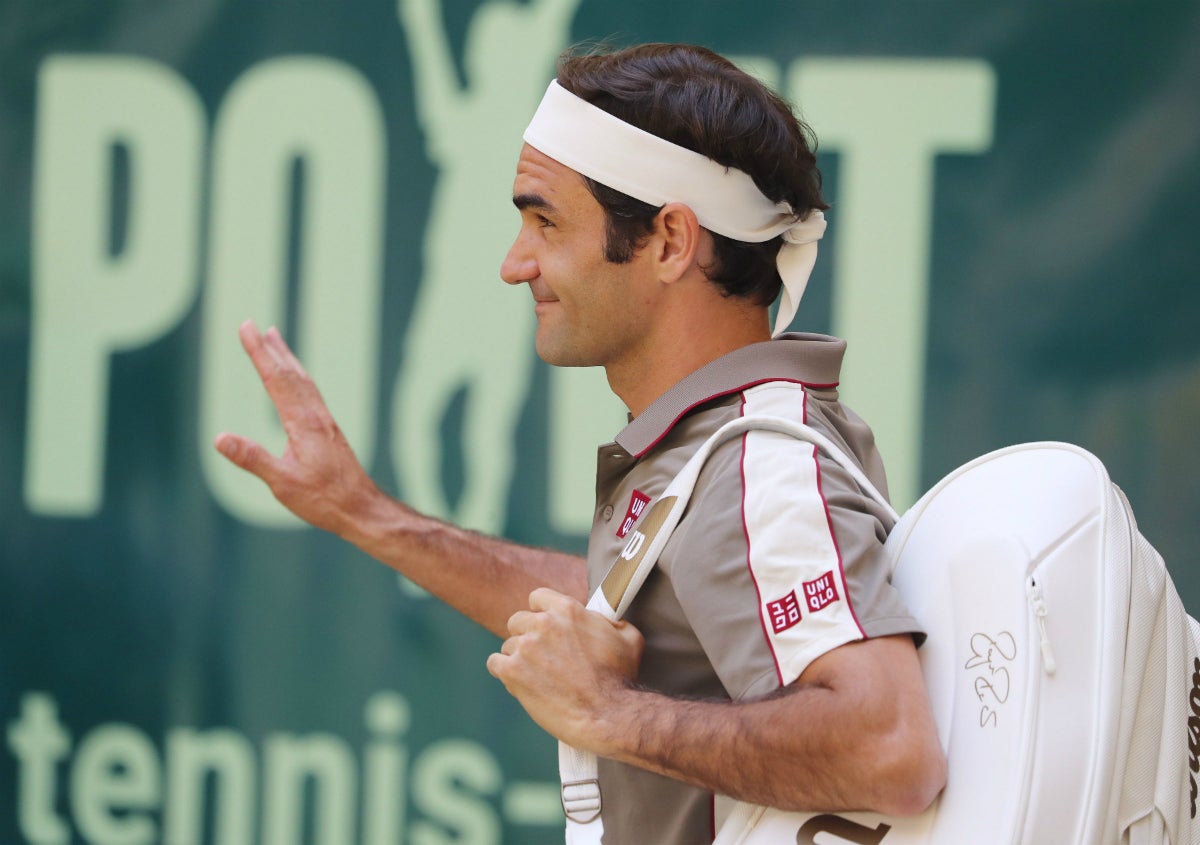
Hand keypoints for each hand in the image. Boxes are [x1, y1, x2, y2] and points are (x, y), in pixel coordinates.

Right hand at [213, 320, 382, 534]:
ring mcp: (326, 422)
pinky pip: (312, 394)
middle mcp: (317, 416)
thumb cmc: (324, 499)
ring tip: (276, 340)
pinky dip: (300, 377)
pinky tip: (298, 382)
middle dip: (271, 348)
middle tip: (256, 325)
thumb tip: (220, 438)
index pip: (276, 379)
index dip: (259, 352)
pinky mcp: (330, 432)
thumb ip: (252, 459)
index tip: (247, 328)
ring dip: (288, 358)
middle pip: (291, 373)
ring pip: (304, 381)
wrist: (361, 508)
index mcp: (303, 423)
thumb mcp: (282, 483)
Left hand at [487, 588, 644, 750]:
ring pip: (508, 645)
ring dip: (518, 658)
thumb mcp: (629, 638)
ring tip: (536, 675)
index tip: (545, 625)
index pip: (537, 597)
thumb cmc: (620, 679)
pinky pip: (495, 663)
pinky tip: (519, 682)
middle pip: (518, 620)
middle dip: (527, 635)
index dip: (540, 611)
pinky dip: (504, 672)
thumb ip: (612, 622)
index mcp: (567, 609)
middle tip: (540, 655)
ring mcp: (525, 647)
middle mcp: (543, 623)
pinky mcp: (512, 671)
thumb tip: (604, 620)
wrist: (607, 715)